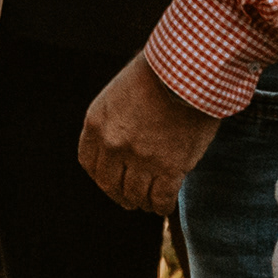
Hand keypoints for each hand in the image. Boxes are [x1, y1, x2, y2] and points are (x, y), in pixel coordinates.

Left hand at [77, 52, 222, 215]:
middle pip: (109, 184)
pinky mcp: (170, 168)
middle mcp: (113, 144)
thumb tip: (123, 141)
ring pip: (135, 195)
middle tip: (128, 200)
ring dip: (141, 202)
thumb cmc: (160, 74)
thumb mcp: (120, 91)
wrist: (189, 71)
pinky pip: (160, 198)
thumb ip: (116, 119)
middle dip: (118, 195)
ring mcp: (140, 158)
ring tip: (148, 204)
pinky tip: (164, 206)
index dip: (100, 176)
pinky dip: (161, 206)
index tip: (110, 180)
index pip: (89, 162)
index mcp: (97, 123)